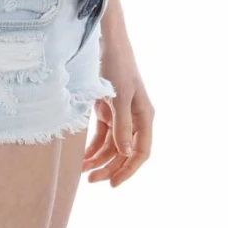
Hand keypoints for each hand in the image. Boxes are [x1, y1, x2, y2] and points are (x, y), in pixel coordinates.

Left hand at [82, 22, 154, 187]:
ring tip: (82, 171)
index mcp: (145, 117)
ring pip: (111, 147)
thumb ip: (123, 126)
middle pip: (124, 152)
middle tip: (91, 181)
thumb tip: (127, 153)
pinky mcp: (107, 111)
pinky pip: (101, 136)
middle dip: (109, 167)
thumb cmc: (117, 66)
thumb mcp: (119, 98)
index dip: (129, 170)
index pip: (141, 151)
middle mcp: (135, 119)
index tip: (113, 184)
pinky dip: (92, 147)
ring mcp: (121, 115)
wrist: (105, 43)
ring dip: (98, 159)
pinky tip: (82, 158)